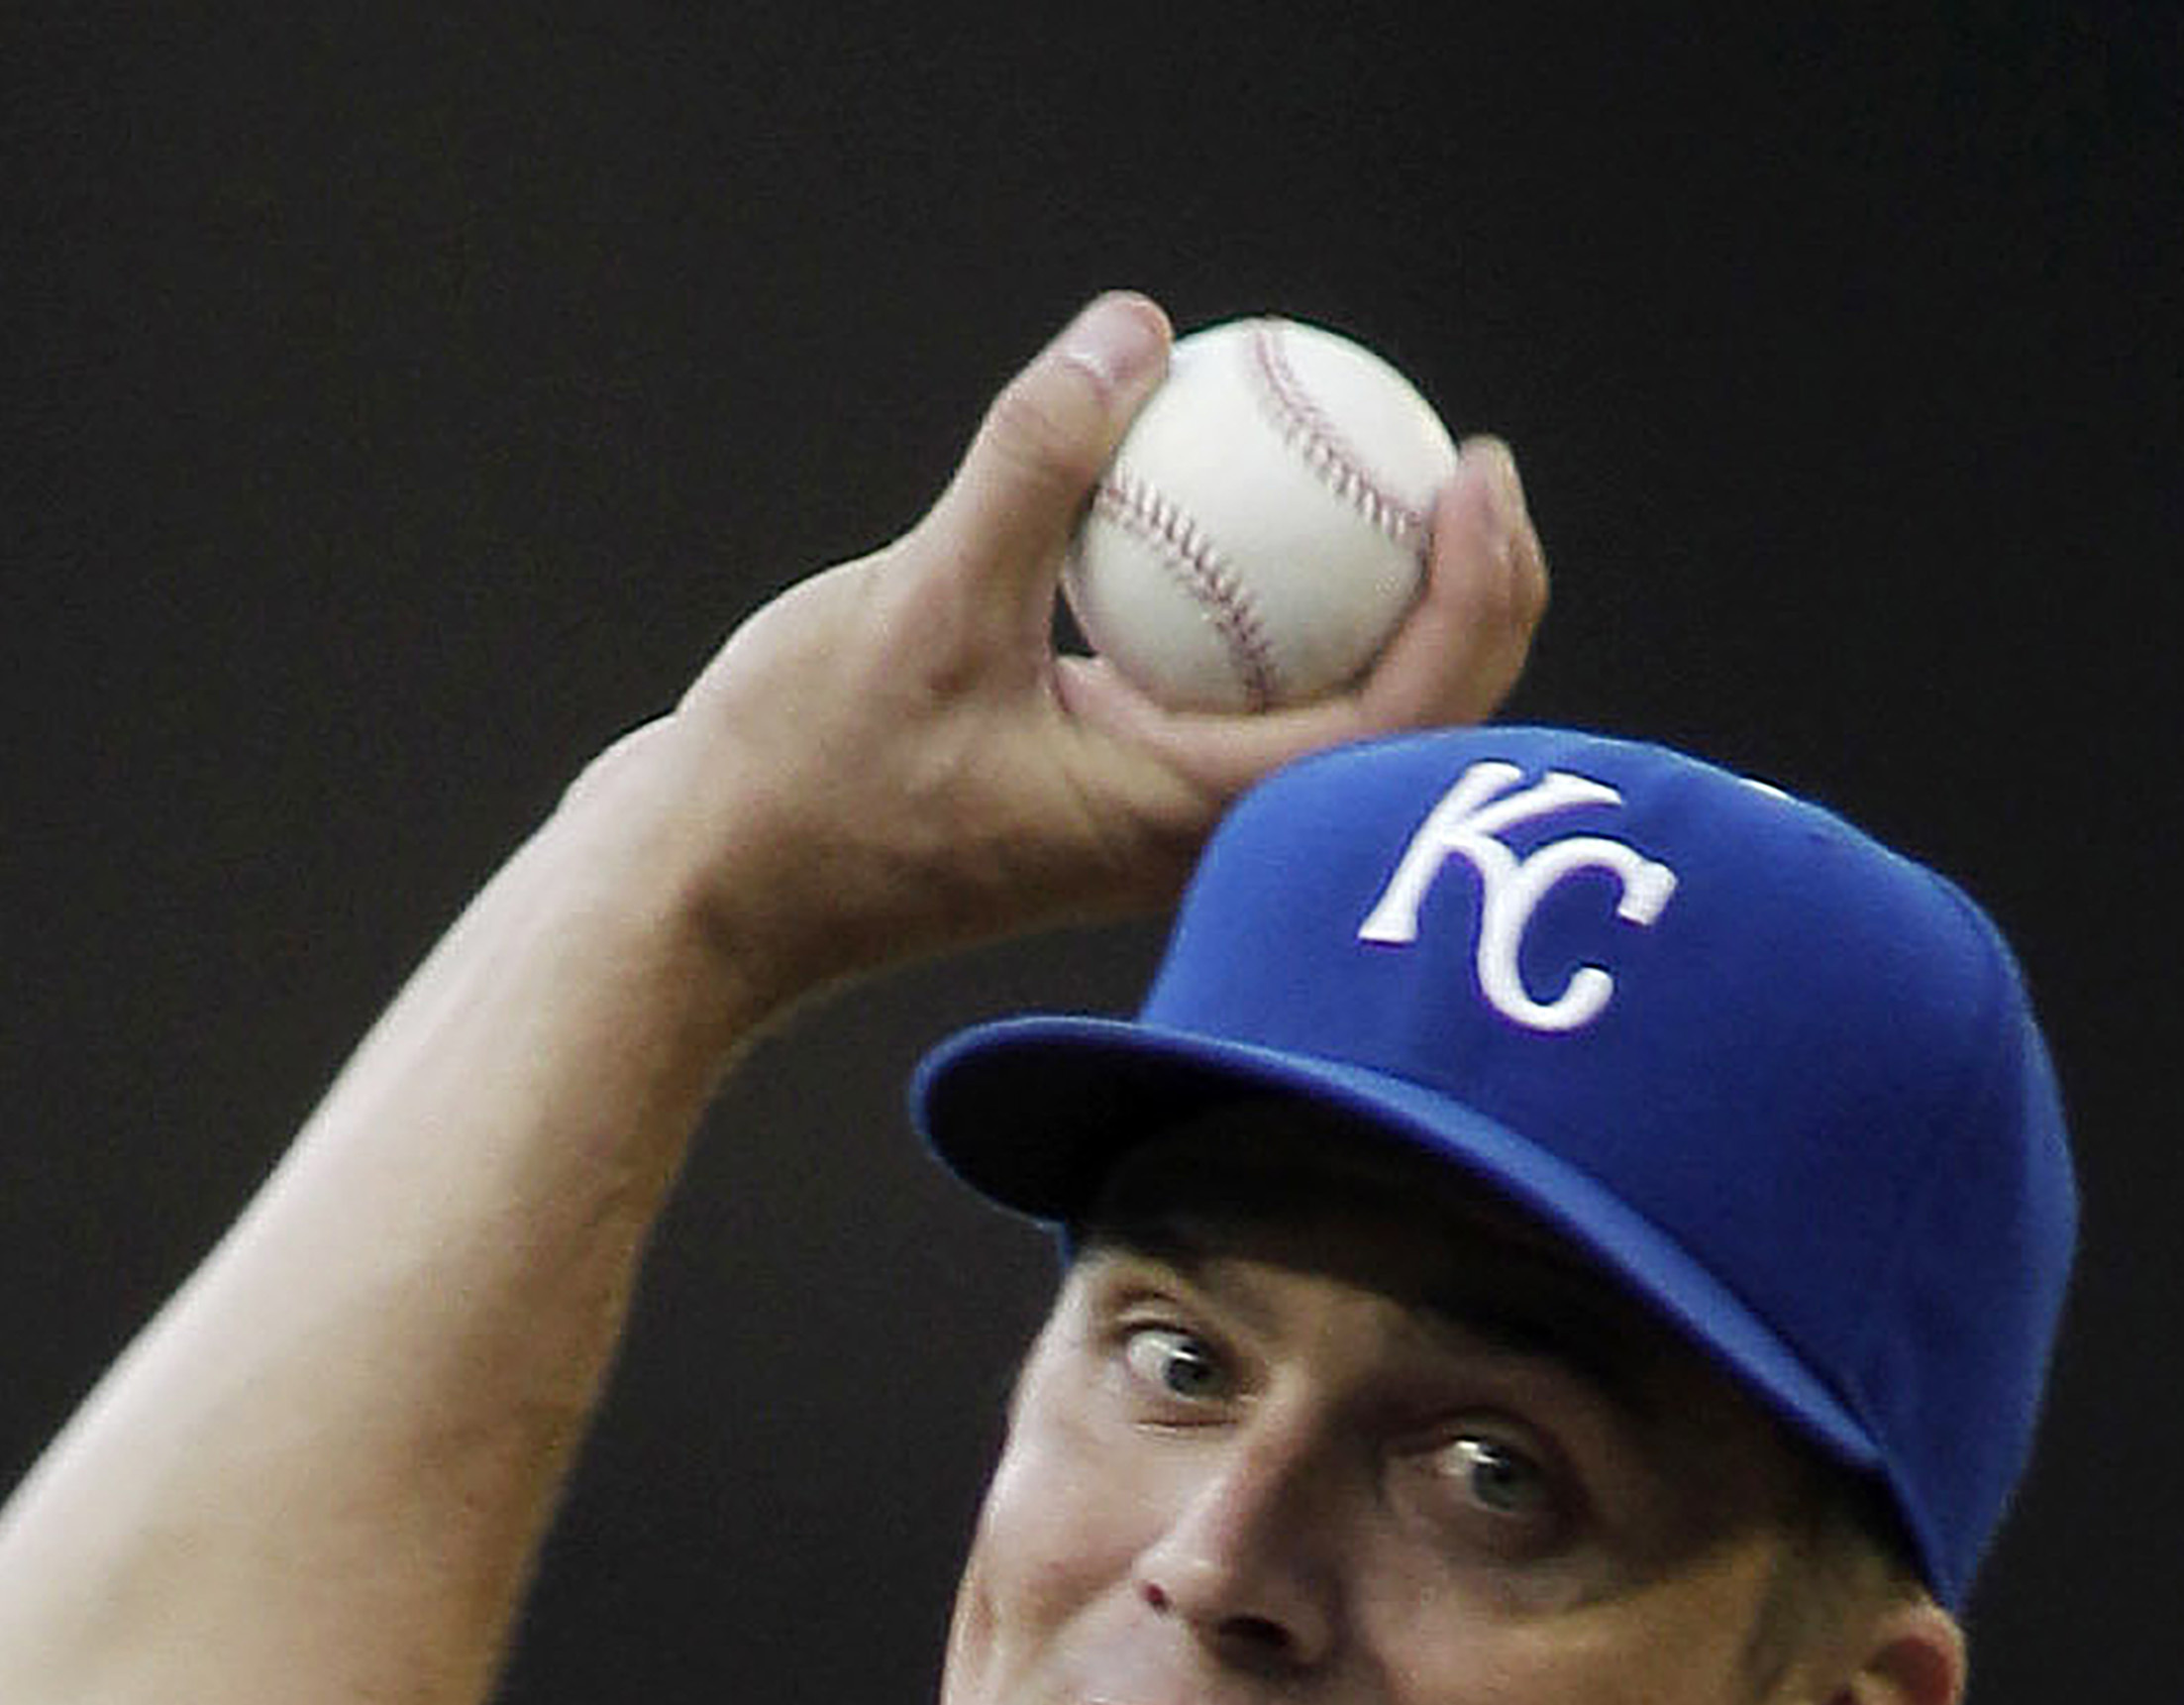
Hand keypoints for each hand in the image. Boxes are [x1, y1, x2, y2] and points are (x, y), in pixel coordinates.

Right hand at [609, 297, 1547, 1029]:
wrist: (705, 891)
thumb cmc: (806, 779)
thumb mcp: (922, 600)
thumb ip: (1035, 465)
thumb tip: (1135, 332)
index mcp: (1188, 818)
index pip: (1400, 725)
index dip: (1475, 601)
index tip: (1477, 478)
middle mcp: (1193, 835)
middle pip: (1398, 729)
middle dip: (1469, 601)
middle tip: (1471, 461)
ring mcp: (1149, 817)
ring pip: (1319, 710)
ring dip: (1377, 601)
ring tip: (1392, 472)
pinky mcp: (1100, 784)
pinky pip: (1224, 683)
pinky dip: (1259, 597)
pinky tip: (1234, 493)